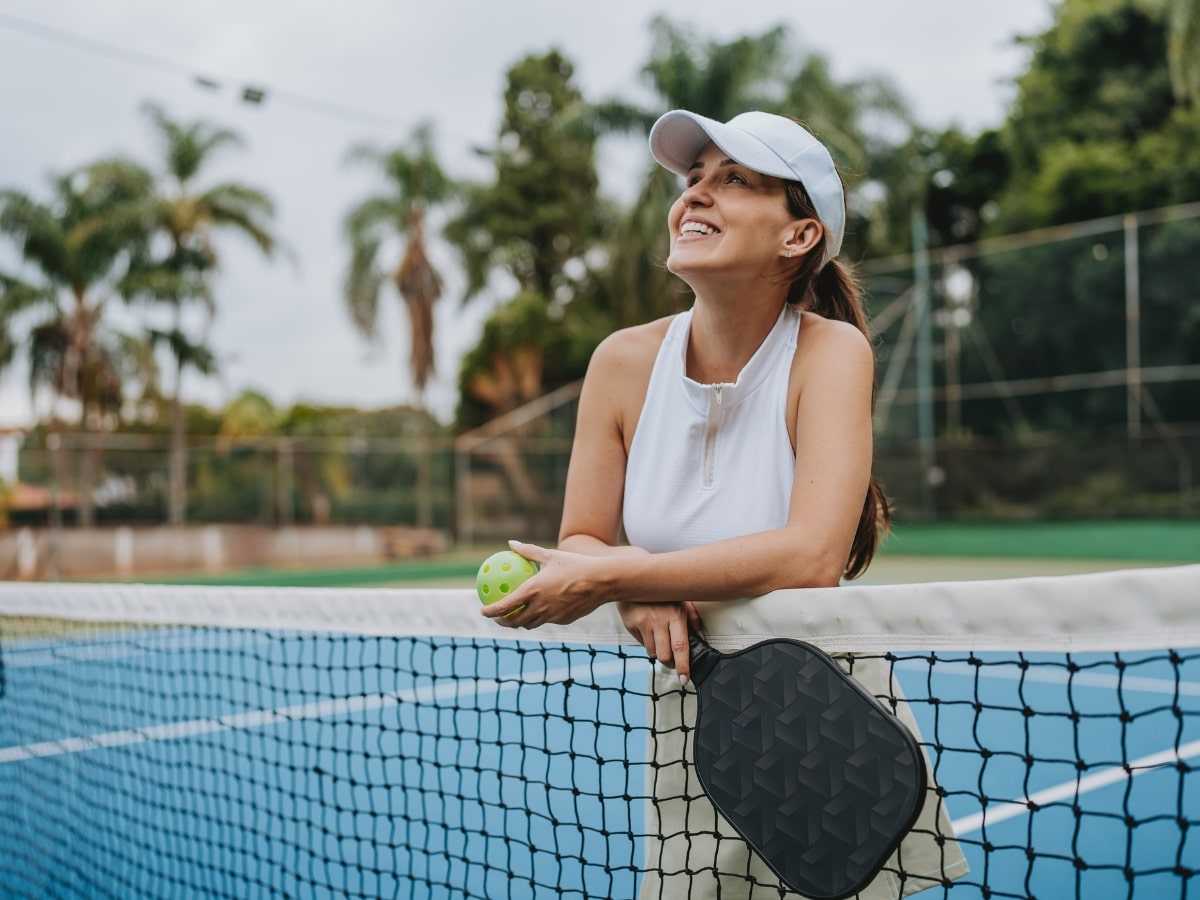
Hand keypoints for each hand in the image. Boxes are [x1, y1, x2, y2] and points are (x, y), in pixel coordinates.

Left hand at [479, 540, 608, 627]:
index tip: (483, 610)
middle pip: (514, 623)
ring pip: (530, 624)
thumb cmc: (575, 564)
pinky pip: (547, 620)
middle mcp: (539, 607)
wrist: (601, 581)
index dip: (490, 611)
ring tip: (517, 617)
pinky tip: (541, 610)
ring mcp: (551, 616)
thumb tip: (510, 543)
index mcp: (532, 591)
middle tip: (498, 618)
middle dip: (502, 623)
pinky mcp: (563, 620)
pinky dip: (540, 617)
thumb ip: (527, 551)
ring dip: (521, 623)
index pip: (504, 607)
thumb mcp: (550, 555)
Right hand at [617, 599, 700, 685]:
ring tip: (661, 639)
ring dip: (659, 652)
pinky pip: (641, 644)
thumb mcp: (681, 600)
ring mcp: (643, 623)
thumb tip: (702, 638)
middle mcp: (659, 619)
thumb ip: (693, 619)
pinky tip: (649, 630)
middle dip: (670, 663)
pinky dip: (648, 643)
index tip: (685, 679)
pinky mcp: (631, 624)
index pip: (680, 646)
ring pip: (653, 652)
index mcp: (675, 614)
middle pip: (664, 656)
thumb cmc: (662, 592)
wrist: (633, 580)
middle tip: (674, 661)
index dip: (683, 665)